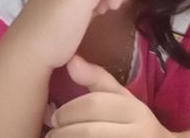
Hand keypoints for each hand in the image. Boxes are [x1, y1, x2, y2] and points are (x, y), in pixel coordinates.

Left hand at [46, 55, 172, 137]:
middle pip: (90, 132)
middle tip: (51, 133)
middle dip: (63, 132)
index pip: (96, 105)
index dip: (69, 110)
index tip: (54, 116)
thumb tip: (71, 59)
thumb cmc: (136, 125)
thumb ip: (97, 80)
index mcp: (136, 111)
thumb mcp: (123, 101)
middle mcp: (138, 134)